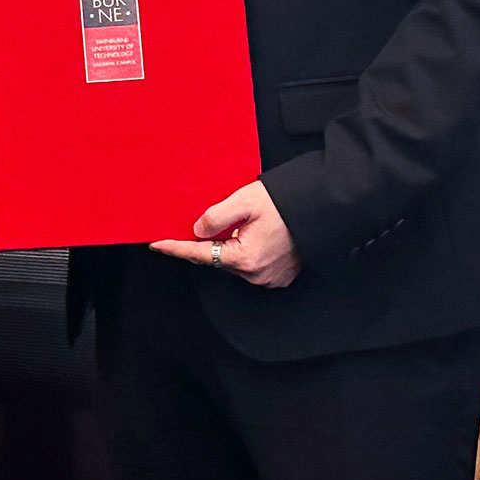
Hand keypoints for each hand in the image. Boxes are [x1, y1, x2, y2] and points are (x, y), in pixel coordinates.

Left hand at [152, 180, 300, 288]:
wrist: (322, 208)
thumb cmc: (286, 204)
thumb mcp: (245, 202)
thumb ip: (216, 217)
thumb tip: (197, 230)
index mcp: (246, 258)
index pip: (200, 254)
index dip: (176, 247)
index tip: (157, 244)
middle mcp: (257, 274)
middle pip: (217, 259)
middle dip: (204, 244)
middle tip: (194, 225)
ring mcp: (269, 278)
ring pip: (234, 262)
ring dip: (227, 246)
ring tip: (232, 225)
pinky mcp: (279, 275)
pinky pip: (251, 265)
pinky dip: (244, 252)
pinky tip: (247, 235)